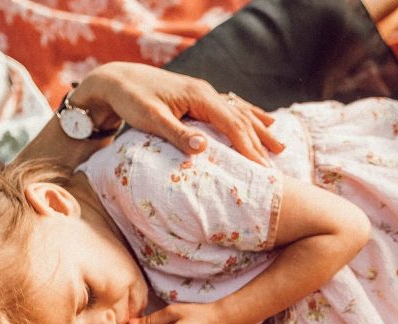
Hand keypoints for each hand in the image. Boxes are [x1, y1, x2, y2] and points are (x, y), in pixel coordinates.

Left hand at [69, 63, 283, 163]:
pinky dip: (249, 116)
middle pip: (241, 119)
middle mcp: (206, 92)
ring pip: (240, 112)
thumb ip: (177, 134)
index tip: (261, 169)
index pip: (232, 124)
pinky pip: (232, 107)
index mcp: (199, 96)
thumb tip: (203, 149)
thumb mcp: (151, 119)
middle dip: (259, 144)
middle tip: (274, 170)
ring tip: (280, 148)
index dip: (248, 147)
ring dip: (260, 130)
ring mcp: (205, 93)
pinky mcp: (200, 98)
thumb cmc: (131, 100)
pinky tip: (263, 121)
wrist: (117, 80)